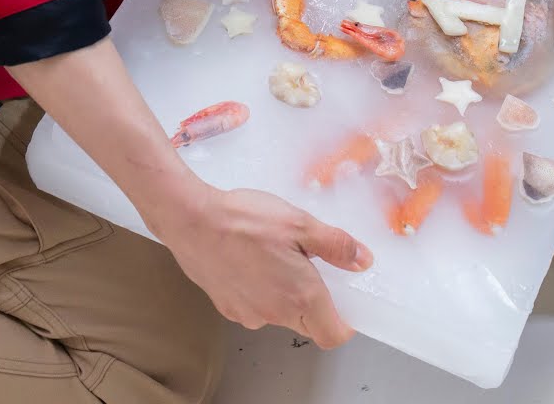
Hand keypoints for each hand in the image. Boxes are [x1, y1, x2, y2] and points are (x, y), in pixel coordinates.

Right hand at [7, 39, 372, 347]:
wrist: (191, 219)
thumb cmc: (243, 221)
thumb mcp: (301, 224)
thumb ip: (336, 246)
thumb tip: (361, 260)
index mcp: (299, 297)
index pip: (333, 334)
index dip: (345, 321)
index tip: (348, 301)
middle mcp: (274, 314)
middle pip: (308, 322)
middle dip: (317, 298)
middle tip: (312, 262)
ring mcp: (247, 314)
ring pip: (281, 312)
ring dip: (287, 290)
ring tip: (278, 253)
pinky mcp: (227, 306)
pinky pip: (257, 304)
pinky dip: (263, 287)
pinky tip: (255, 258)